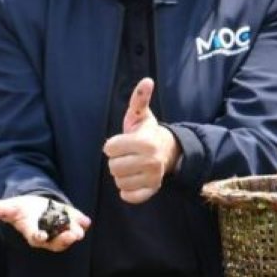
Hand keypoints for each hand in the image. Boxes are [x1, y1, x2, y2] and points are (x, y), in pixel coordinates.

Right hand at [0, 194, 90, 251]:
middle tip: (71, 236)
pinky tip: (85, 220)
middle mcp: (49, 234)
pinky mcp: (71, 221)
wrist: (36, 207)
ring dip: (75, 232)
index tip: (42, 236)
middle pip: (56, 242)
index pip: (36, 237)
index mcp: (33, 231)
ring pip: (69, 235)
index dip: (39, 236)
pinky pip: (78, 223)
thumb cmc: (21, 210)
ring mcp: (61, 229)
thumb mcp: (9, 208)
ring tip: (79, 230)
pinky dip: (82, 222)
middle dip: (63, 239)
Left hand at [102, 78, 179, 203]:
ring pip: (119, 181)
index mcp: (145, 142)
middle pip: (113, 166)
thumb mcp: (140, 115)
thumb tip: (147, 80)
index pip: (109, 148)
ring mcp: (152, 177)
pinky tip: (132, 180)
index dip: (112, 145)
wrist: (168, 151)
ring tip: (131, 166)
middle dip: (116, 160)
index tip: (122, 142)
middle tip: (127, 155)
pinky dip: (127, 191)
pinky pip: (130, 196)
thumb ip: (140, 98)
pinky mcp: (152, 190)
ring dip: (121, 175)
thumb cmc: (147, 132)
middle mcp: (151, 161)